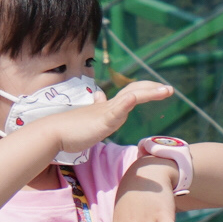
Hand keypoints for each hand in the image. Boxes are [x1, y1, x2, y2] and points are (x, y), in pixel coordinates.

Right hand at [20, 78, 175, 155]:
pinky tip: (133, 99)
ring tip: (165, 91)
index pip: (131, 93)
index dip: (146, 90)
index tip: (161, 90)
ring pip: (131, 97)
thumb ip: (97, 110)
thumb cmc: (70, 129)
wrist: (53, 133)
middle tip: (169, 90)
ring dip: (150, 92)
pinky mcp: (101, 120)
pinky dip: (126, 104)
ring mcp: (106, 112)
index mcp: (108, 107)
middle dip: (153, 89)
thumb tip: (100, 95)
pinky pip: (116, 111)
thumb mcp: (90, 119)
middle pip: (135, 90)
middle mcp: (109, 105)